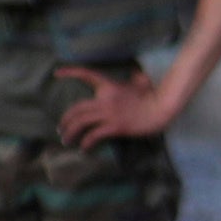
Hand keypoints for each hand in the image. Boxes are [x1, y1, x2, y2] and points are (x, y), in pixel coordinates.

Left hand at [56, 65, 185, 148]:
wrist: (162, 108)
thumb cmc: (153, 96)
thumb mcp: (141, 83)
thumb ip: (135, 78)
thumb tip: (136, 73)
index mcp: (110, 86)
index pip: (86, 74)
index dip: (70, 72)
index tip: (57, 73)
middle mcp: (105, 99)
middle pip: (76, 108)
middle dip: (65, 120)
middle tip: (61, 129)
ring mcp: (110, 113)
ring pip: (80, 123)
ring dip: (70, 133)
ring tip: (66, 141)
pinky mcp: (115, 126)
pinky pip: (94, 135)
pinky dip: (86, 143)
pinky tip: (84, 148)